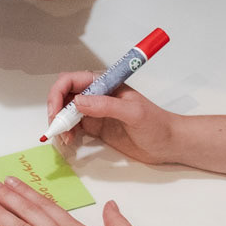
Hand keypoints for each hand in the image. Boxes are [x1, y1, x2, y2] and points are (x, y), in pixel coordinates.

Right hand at [47, 71, 176, 162]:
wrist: (170, 144)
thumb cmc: (157, 125)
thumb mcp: (133, 113)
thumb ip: (106, 106)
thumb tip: (77, 102)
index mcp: (105, 84)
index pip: (71, 80)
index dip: (58, 93)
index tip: (56, 111)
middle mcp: (97, 95)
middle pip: (64, 96)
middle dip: (55, 110)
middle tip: (57, 128)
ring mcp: (95, 112)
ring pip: (66, 112)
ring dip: (60, 123)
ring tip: (65, 138)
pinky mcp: (96, 127)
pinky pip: (74, 126)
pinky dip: (67, 132)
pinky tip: (70, 141)